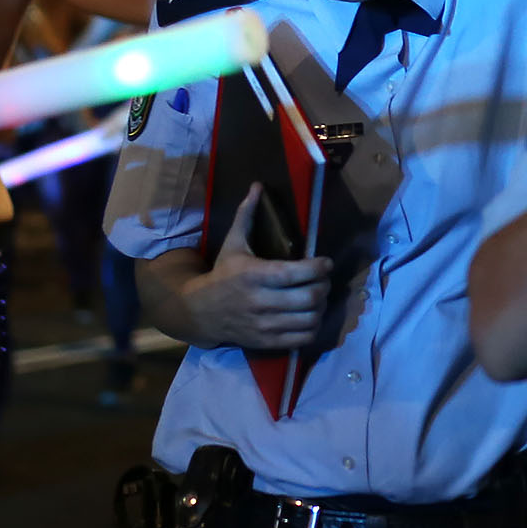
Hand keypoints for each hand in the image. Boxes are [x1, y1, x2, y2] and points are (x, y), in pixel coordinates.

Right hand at [177, 183, 331, 348]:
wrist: (200, 312)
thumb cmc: (221, 274)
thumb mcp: (232, 244)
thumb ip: (246, 215)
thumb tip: (257, 186)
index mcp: (254, 274)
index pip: (298, 272)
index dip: (320, 267)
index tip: (326, 262)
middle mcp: (261, 300)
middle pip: (310, 297)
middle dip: (324, 286)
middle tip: (324, 280)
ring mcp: (265, 324)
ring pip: (310, 318)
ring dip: (321, 307)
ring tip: (319, 297)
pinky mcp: (268, 341)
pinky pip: (303, 338)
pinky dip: (314, 327)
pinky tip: (310, 316)